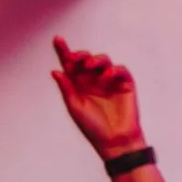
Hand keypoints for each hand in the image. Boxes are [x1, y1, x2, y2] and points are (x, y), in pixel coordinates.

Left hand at [50, 37, 145, 160]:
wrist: (114, 142)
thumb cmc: (93, 127)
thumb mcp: (75, 107)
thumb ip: (67, 89)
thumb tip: (55, 71)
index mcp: (79, 85)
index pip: (70, 65)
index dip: (64, 51)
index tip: (57, 39)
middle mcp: (93, 80)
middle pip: (86, 59)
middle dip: (80, 55)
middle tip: (75, 58)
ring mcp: (110, 81)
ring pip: (103, 60)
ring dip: (95, 60)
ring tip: (89, 67)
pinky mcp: (125, 84)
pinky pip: (120, 69)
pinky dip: (113, 70)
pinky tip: (106, 77)